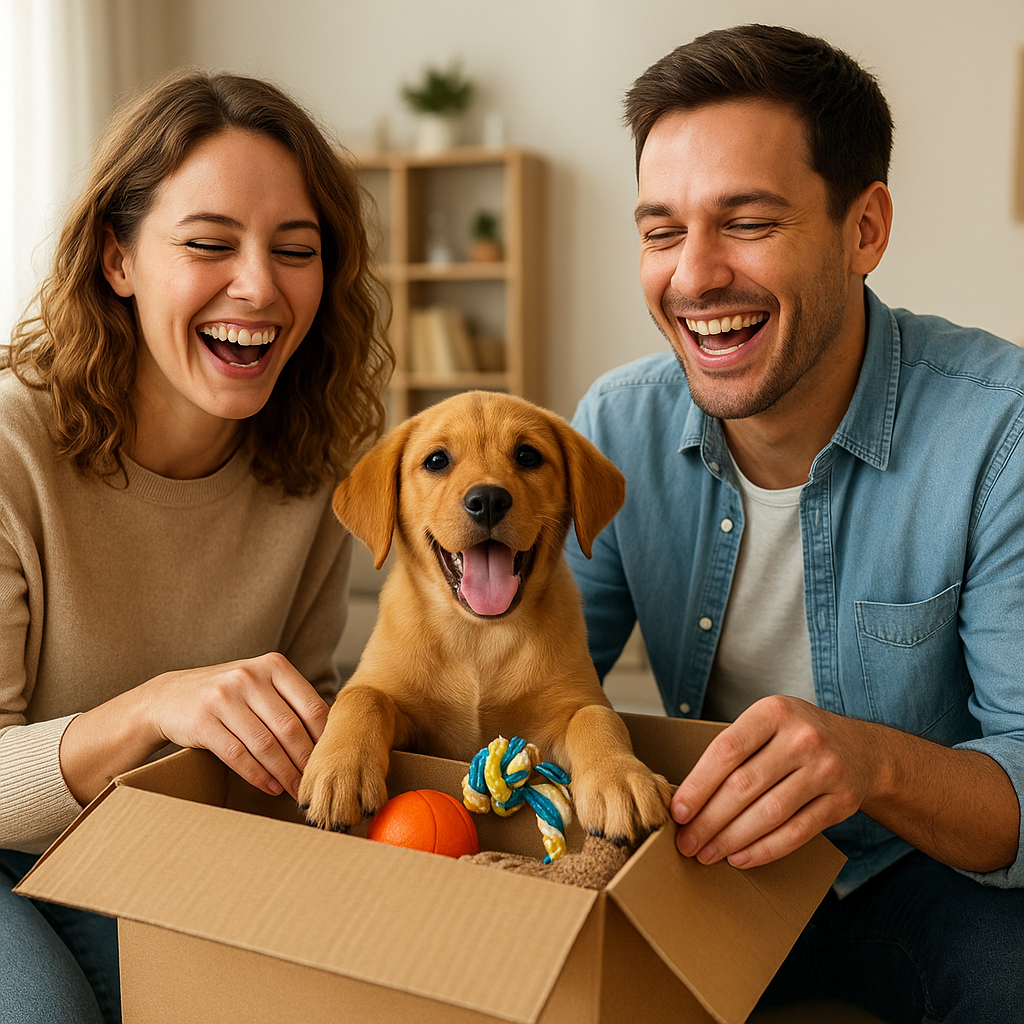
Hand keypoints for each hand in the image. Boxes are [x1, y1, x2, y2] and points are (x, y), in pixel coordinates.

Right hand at [138, 652, 328, 798]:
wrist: (169, 697)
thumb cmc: (229, 695)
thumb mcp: (261, 685)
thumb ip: (291, 702)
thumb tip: (329, 739)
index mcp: (273, 665)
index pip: (312, 706)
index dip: (325, 738)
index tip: (332, 761)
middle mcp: (249, 676)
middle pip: (290, 729)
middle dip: (306, 762)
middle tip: (315, 783)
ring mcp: (224, 697)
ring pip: (265, 745)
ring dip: (284, 773)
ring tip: (295, 790)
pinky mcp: (203, 721)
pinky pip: (237, 755)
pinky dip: (257, 775)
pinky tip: (270, 787)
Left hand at [671, 695, 875, 868]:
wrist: (862, 749)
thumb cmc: (796, 737)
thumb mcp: (767, 723)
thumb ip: (734, 748)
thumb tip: (688, 797)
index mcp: (773, 712)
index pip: (726, 751)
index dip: (698, 785)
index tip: (678, 811)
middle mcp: (802, 737)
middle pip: (743, 786)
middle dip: (709, 820)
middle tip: (687, 842)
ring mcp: (826, 769)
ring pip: (769, 813)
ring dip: (732, 839)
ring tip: (708, 854)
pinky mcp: (842, 801)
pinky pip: (797, 832)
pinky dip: (764, 849)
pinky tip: (740, 857)